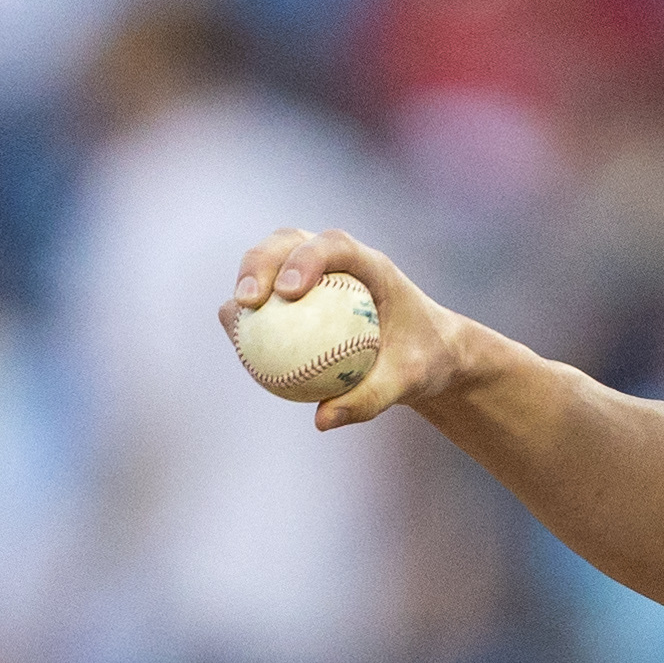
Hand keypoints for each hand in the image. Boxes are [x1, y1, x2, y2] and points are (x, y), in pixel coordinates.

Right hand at [224, 229, 457, 431]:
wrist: (431, 355)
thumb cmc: (424, 362)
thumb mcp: (409, 384)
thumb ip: (370, 399)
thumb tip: (321, 420)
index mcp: (373, 266)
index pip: (335, 246)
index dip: (306, 258)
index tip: (287, 292)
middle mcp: (340, 261)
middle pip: (290, 242)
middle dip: (260, 263)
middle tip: (247, 301)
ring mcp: (317, 272)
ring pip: (270, 261)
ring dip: (246, 283)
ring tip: (232, 319)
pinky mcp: (302, 292)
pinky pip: (269, 299)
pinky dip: (252, 314)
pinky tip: (240, 346)